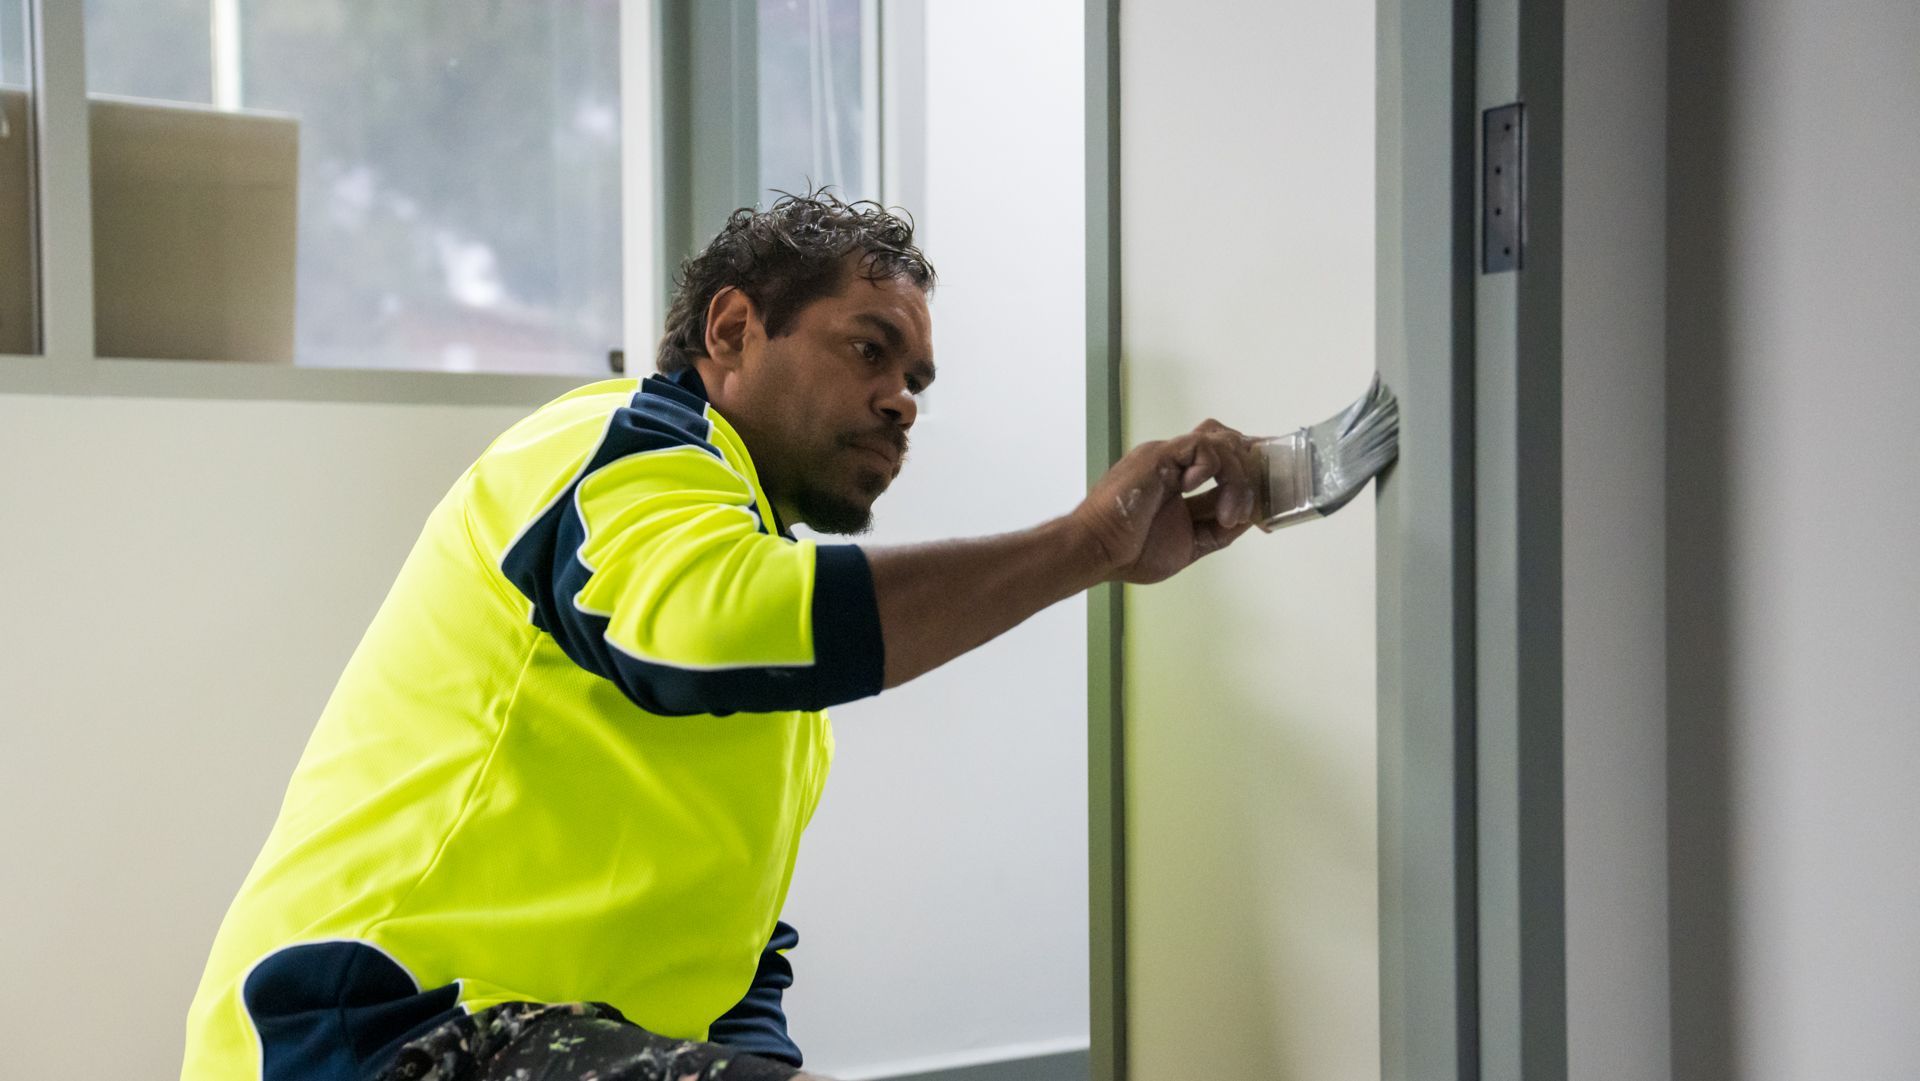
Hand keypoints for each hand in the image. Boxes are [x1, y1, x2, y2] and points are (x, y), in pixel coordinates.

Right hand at [1070, 419, 1260, 583]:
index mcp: (1181, 481)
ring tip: (1230, 514)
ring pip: (1223, 443)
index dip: (1249, 471)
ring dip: (1237, 480)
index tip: (1268, 494)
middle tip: (1253, 504)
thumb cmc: (1131, 552)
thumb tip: (1250, 517)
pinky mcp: (1160, 456)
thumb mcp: (1191, 545)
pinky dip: (1214, 469)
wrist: (1099, 551)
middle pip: (1229, 441)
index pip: (1225, 459)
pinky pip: (1202, 445)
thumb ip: (1219, 529)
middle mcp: (1177, 464)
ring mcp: (1168, 457)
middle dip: (1252, 467)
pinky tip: (1197, 493)